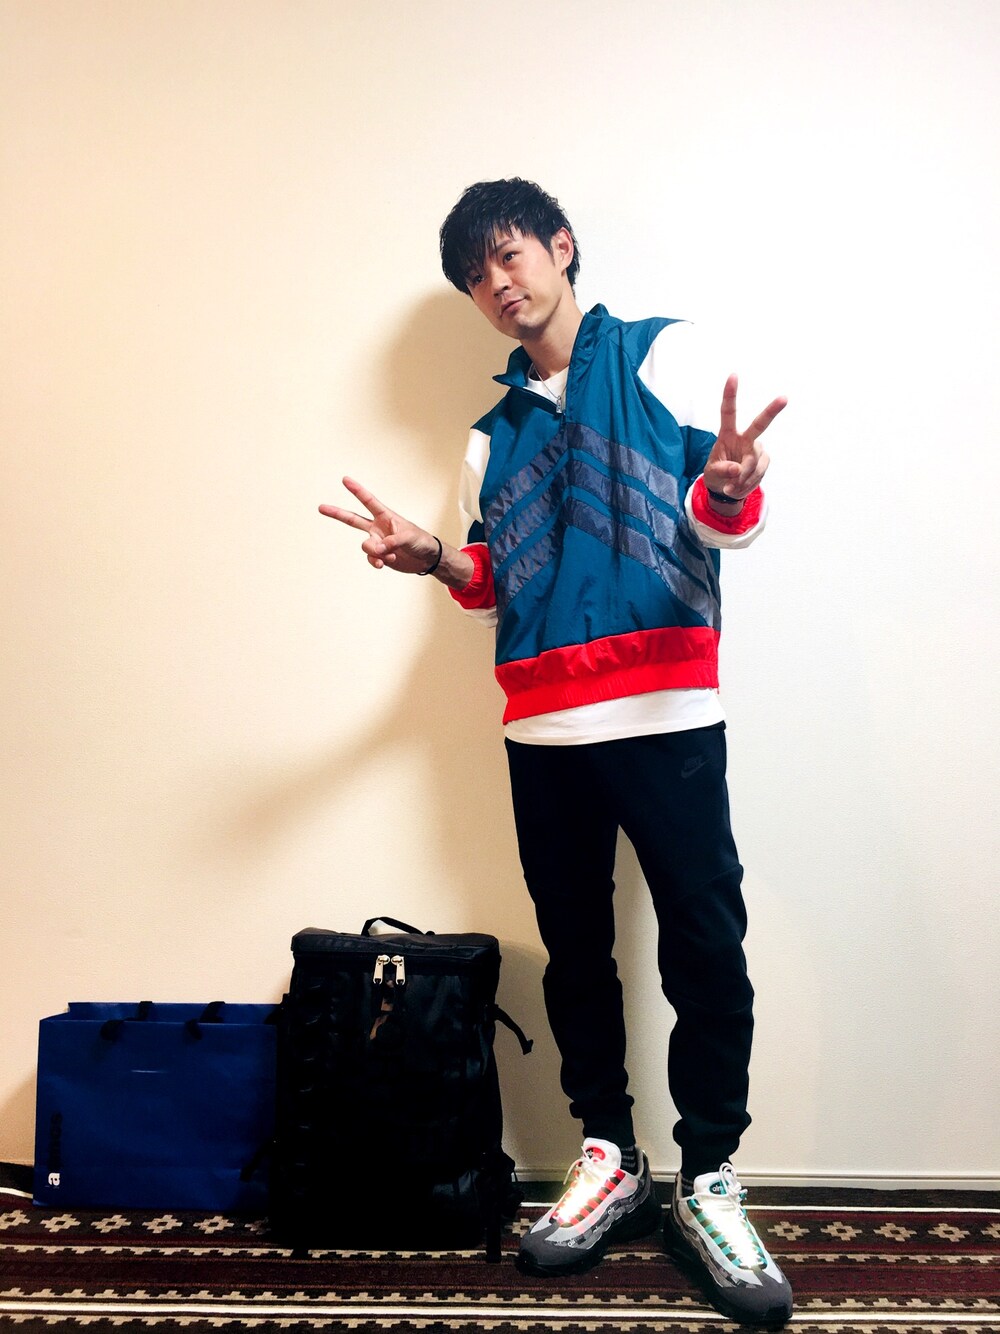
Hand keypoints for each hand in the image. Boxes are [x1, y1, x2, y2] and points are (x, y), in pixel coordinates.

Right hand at [319, 476, 439, 573]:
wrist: (427, 559)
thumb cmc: (421, 540)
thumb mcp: (409, 537)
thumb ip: (391, 542)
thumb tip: (376, 549)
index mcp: (385, 516)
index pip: (368, 501)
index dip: (357, 490)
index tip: (345, 480)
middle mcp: (378, 527)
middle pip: (353, 519)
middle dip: (337, 514)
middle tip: (321, 507)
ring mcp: (378, 542)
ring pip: (365, 546)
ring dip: (375, 552)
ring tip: (389, 555)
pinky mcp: (379, 556)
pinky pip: (370, 558)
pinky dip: (376, 562)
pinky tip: (385, 562)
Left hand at [703, 375, 786, 501]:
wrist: (725, 489)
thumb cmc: (716, 475)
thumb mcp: (712, 474)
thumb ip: (722, 470)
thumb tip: (737, 470)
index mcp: (727, 434)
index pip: (728, 411)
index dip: (730, 394)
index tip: (733, 375)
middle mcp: (745, 438)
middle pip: (760, 424)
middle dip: (772, 410)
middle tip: (785, 398)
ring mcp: (756, 450)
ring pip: (753, 464)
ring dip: (741, 480)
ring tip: (730, 487)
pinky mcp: (764, 462)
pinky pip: (758, 475)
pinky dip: (746, 485)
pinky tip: (739, 487)